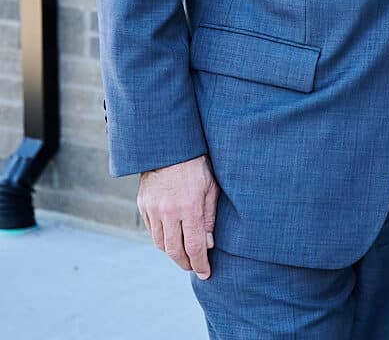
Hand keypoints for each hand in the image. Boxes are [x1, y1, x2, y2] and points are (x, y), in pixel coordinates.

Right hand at [137, 155, 219, 278]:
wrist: (169, 149)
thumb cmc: (197, 166)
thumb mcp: (211, 189)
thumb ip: (209, 218)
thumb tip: (208, 245)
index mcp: (189, 208)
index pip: (194, 246)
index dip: (200, 263)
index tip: (206, 273)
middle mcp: (168, 212)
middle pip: (175, 250)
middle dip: (186, 263)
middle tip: (194, 268)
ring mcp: (153, 210)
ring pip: (161, 243)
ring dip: (173, 253)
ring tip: (184, 254)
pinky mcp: (143, 206)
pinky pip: (152, 231)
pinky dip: (162, 239)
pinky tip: (172, 238)